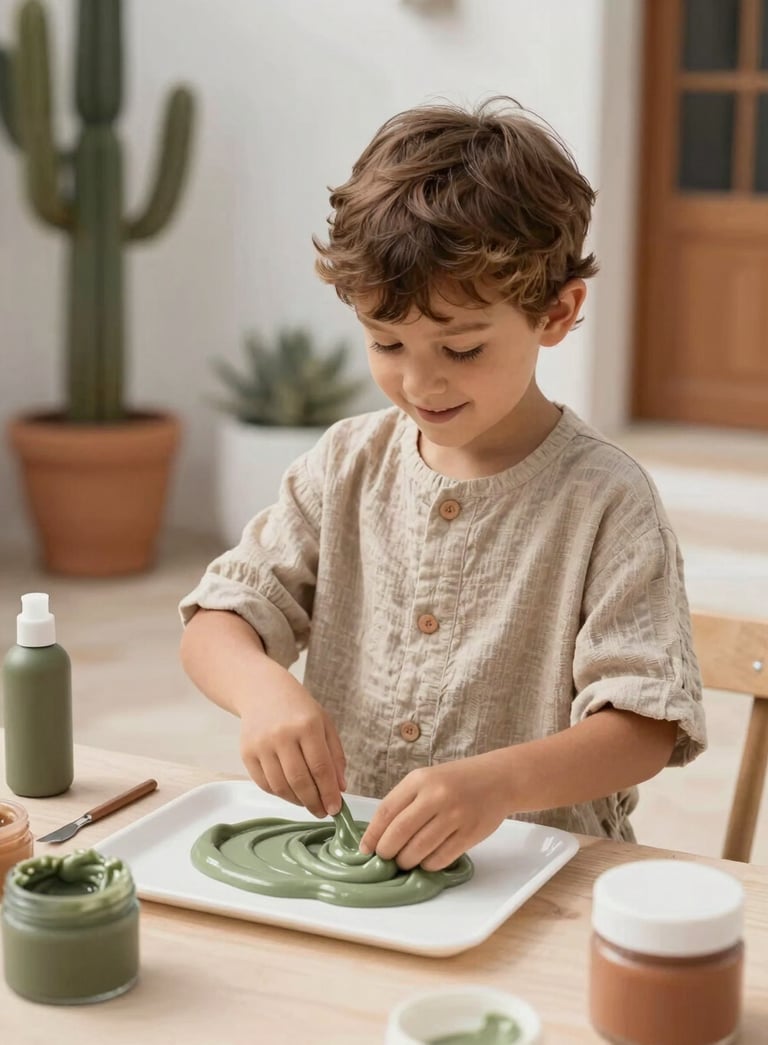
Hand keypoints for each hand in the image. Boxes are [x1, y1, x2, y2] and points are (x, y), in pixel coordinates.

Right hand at [239, 673, 345, 818]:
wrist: (262, 691)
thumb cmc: (299, 708)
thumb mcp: (324, 723)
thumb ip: (335, 755)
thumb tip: (340, 788)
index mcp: (307, 725)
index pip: (320, 767)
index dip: (329, 793)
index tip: (336, 809)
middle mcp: (282, 735)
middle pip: (300, 780)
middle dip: (314, 802)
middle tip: (323, 812)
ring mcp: (262, 744)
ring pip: (281, 786)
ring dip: (298, 801)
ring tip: (309, 804)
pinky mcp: (247, 752)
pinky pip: (264, 784)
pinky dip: (280, 794)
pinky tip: (291, 793)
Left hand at [358, 754, 509, 870]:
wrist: (498, 779)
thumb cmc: (456, 781)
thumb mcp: (427, 780)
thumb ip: (404, 802)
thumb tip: (379, 835)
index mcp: (420, 780)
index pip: (386, 811)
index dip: (372, 834)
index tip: (365, 849)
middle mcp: (436, 796)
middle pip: (399, 833)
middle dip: (386, 852)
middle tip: (385, 858)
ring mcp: (455, 816)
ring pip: (418, 850)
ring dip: (406, 861)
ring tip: (405, 861)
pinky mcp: (470, 834)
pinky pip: (440, 858)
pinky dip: (428, 864)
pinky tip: (426, 860)